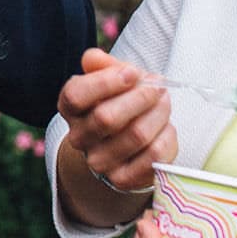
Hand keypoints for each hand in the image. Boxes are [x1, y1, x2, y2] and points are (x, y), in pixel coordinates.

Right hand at [57, 48, 176, 192]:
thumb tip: (92, 58)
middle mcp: (78, 138)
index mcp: (69, 109)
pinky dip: (166, 136)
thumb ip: (102, 65)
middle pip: (107, 118)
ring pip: (136, 135)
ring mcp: (99, 162)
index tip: (133, 72)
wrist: (119, 146)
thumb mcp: (108, 79)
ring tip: (164, 101)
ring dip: (158, 113)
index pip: (76, 95)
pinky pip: (153, 156)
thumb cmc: (116, 103)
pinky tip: (166, 126)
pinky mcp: (123, 179)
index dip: (106, 81)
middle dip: (141, 96)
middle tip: (158, 85)